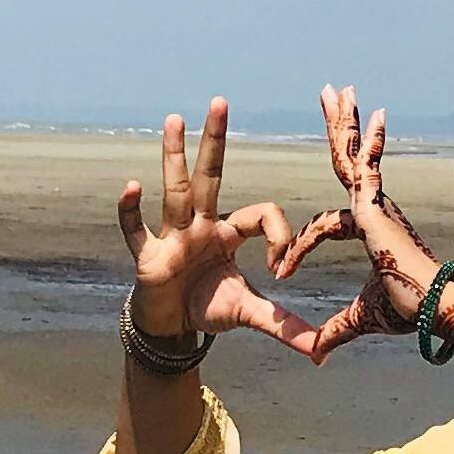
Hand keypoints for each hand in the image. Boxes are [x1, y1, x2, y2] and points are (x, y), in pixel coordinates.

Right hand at [114, 98, 306, 352]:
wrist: (170, 326)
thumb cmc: (209, 306)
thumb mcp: (250, 313)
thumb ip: (285, 326)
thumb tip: (324, 352)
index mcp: (230, 232)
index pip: (262, 214)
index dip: (280, 235)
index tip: (283, 268)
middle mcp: (201, 224)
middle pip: (211, 176)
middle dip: (215, 140)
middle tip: (221, 101)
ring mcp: (173, 236)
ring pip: (175, 190)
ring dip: (173, 156)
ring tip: (173, 118)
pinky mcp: (148, 255)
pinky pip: (137, 230)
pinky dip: (132, 211)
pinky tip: (129, 186)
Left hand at [266, 83, 446, 361]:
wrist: (435, 307)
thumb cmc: (409, 310)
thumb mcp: (359, 318)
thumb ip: (335, 331)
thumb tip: (316, 355)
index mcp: (369, 229)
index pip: (324, 226)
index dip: (300, 248)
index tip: (282, 272)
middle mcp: (374, 209)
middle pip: (348, 161)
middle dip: (340, 129)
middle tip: (331, 95)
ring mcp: (377, 203)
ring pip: (353, 155)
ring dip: (345, 122)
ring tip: (337, 89)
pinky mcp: (378, 205)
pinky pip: (368, 166)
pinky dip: (370, 141)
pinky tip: (373, 113)